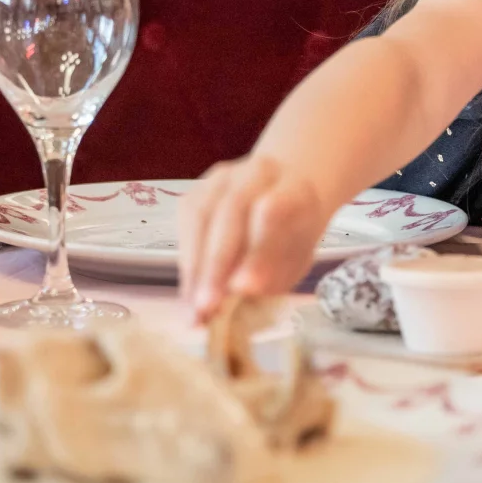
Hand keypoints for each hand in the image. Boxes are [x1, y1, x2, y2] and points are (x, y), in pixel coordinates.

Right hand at [178, 155, 332, 318]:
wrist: (283, 197)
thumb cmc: (290, 235)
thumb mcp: (295, 259)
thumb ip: (273, 272)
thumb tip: (241, 290)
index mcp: (295, 188)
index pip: (275, 209)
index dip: (258, 247)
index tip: (243, 287)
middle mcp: (257, 172)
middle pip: (231, 212)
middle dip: (216, 265)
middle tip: (207, 308)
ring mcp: (222, 178)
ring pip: (201, 218)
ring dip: (195, 267)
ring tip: (194, 309)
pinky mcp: (197, 192)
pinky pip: (186, 226)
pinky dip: (187, 263)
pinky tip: (190, 294)